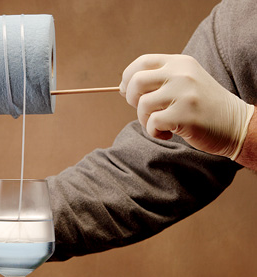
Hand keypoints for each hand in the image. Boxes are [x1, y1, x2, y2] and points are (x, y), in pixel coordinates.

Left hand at [119, 54, 254, 158]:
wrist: (234, 124)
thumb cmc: (201, 106)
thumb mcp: (183, 82)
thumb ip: (158, 80)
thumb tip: (123, 87)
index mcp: (179, 62)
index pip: (141, 62)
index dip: (127, 78)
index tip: (127, 92)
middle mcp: (181, 74)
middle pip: (136, 82)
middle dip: (131, 99)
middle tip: (144, 110)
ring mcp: (184, 93)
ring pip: (142, 105)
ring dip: (144, 120)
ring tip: (160, 124)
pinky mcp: (185, 114)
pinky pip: (152, 123)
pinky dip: (154, 132)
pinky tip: (168, 133)